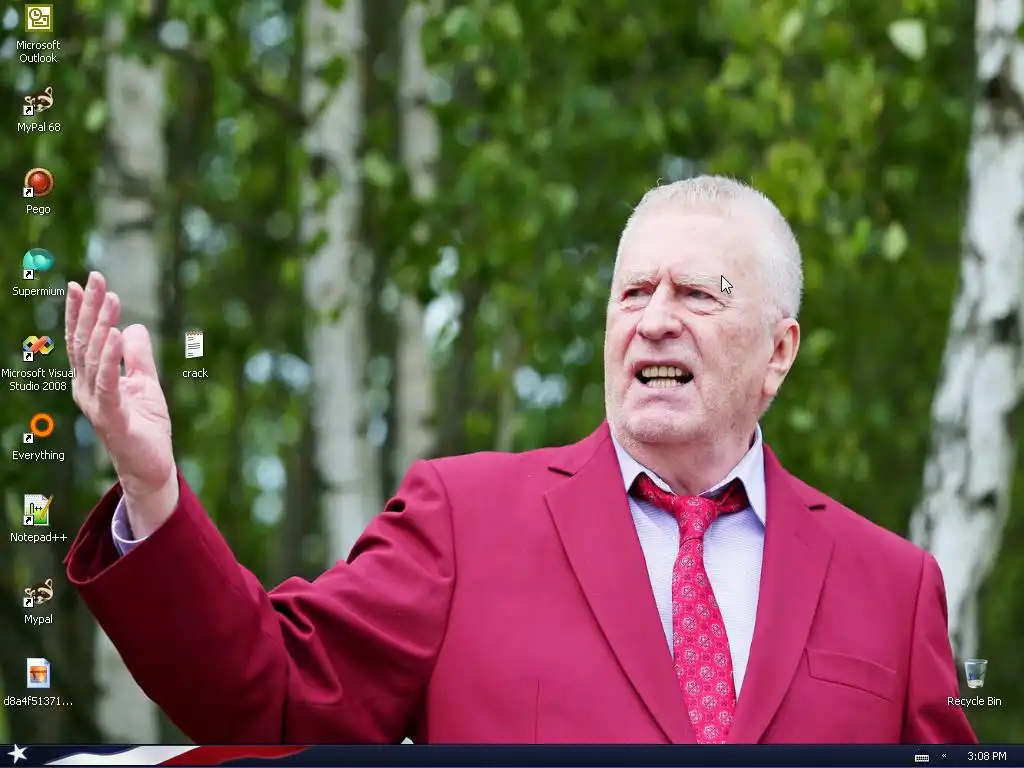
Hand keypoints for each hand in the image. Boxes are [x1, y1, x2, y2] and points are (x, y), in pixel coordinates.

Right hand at [65, 272, 177, 536]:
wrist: (153, 467)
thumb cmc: (146, 427)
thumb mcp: (146, 383)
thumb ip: (138, 357)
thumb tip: (132, 327)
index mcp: (92, 379)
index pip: (84, 339)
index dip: (82, 311)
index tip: (84, 282)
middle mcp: (87, 388)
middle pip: (85, 341)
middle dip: (89, 308)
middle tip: (95, 278)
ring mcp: (96, 404)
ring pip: (94, 357)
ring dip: (101, 325)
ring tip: (110, 299)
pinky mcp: (112, 418)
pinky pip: (108, 383)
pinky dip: (109, 358)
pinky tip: (113, 335)